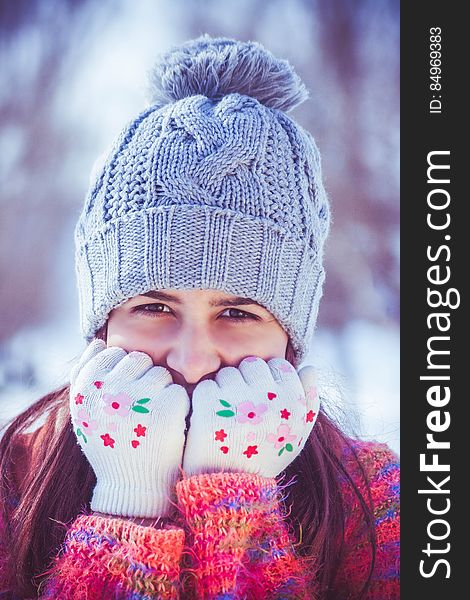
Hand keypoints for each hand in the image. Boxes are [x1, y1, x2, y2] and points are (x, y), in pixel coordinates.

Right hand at [69, 339, 189, 517]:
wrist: (132, 487)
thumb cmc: (110, 445)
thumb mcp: (85, 413)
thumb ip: (85, 376)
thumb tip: (98, 341)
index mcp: (85, 390)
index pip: (111, 353)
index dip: (122, 372)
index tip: (123, 395)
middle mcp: (108, 391)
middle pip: (138, 359)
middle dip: (143, 377)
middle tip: (140, 408)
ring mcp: (139, 399)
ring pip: (160, 373)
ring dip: (161, 390)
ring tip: (152, 418)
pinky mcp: (168, 409)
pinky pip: (178, 390)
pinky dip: (177, 406)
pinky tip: (167, 426)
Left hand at [182, 356, 318, 477]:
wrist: (231, 490)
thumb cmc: (265, 457)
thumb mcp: (297, 434)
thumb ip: (309, 400)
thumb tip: (310, 367)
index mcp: (293, 404)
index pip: (279, 366)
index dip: (268, 379)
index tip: (261, 398)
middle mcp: (268, 401)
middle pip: (252, 365)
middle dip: (244, 380)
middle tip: (240, 406)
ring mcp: (237, 404)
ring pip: (227, 373)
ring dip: (223, 389)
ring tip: (225, 416)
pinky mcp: (209, 409)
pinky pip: (206, 386)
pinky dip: (204, 400)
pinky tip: (210, 420)